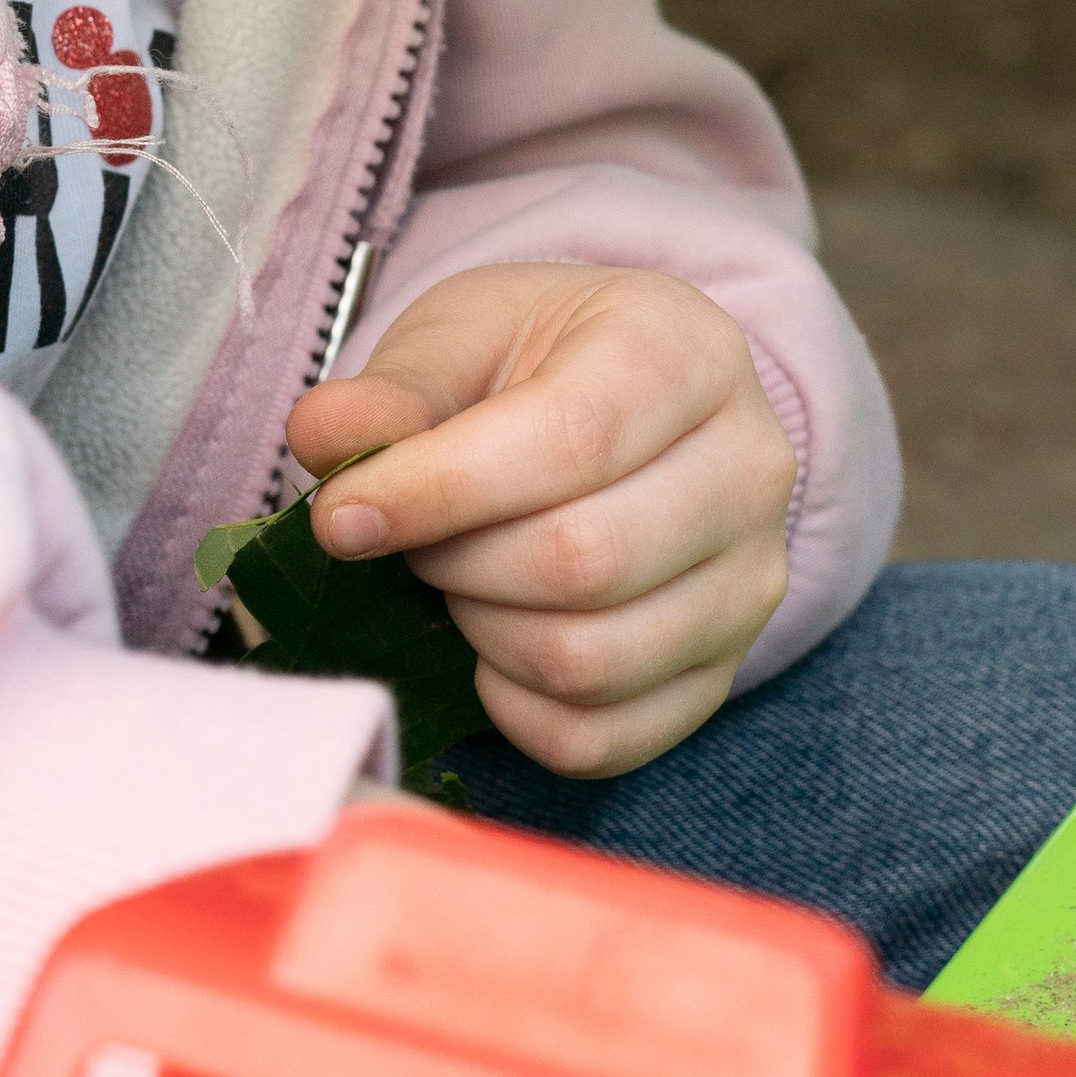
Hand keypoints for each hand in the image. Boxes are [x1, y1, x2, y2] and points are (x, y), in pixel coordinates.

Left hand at [287, 263, 795, 775]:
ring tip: (459, 583)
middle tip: (414, 541)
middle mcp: (748, 468)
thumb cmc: (536, 363)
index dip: (439, 490)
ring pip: (591, 660)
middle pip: (584, 561)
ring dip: (483, 635)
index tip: (344, 515)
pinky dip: (517, 713)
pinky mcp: (725, 672)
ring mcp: (750, 581)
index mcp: (685, 353)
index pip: (570, 440)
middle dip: (457, 564)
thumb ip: (394, 389)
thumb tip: (325, 437)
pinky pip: (604, 740)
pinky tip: (490, 648)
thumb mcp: (461, 336)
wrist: (623, 404)